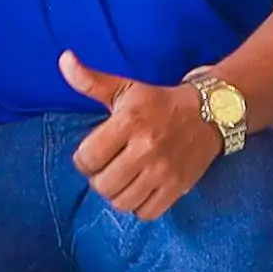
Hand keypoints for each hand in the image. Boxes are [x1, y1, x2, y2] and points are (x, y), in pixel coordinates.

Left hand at [59, 53, 218, 218]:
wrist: (209, 112)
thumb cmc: (158, 102)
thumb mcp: (124, 88)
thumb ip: (89, 80)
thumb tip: (64, 59)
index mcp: (128, 121)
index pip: (87, 159)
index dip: (84, 160)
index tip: (93, 153)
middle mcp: (146, 147)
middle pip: (102, 185)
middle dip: (99, 179)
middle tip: (107, 168)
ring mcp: (164, 170)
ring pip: (122, 202)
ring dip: (117, 194)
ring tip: (122, 179)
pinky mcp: (178, 186)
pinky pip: (147, 212)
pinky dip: (139, 206)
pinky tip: (140, 189)